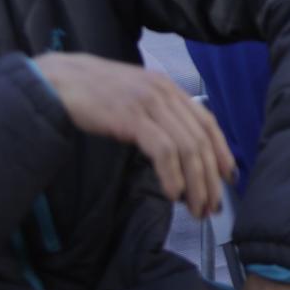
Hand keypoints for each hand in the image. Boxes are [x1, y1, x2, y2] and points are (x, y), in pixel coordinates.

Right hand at [33, 53, 234, 219]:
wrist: (59, 81)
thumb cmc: (94, 94)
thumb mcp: (135, 98)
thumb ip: (158, 114)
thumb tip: (179, 148)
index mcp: (169, 88)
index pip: (207, 122)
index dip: (222, 151)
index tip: (229, 178)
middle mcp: (165, 93)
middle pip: (201, 139)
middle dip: (211, 177)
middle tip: (211, 206)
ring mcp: (149, 104)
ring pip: (187, 147)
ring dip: (196, 183)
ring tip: (195, 207)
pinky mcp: (132, 117)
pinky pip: (164, 150)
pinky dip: (173, 175)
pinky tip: (173, 193)